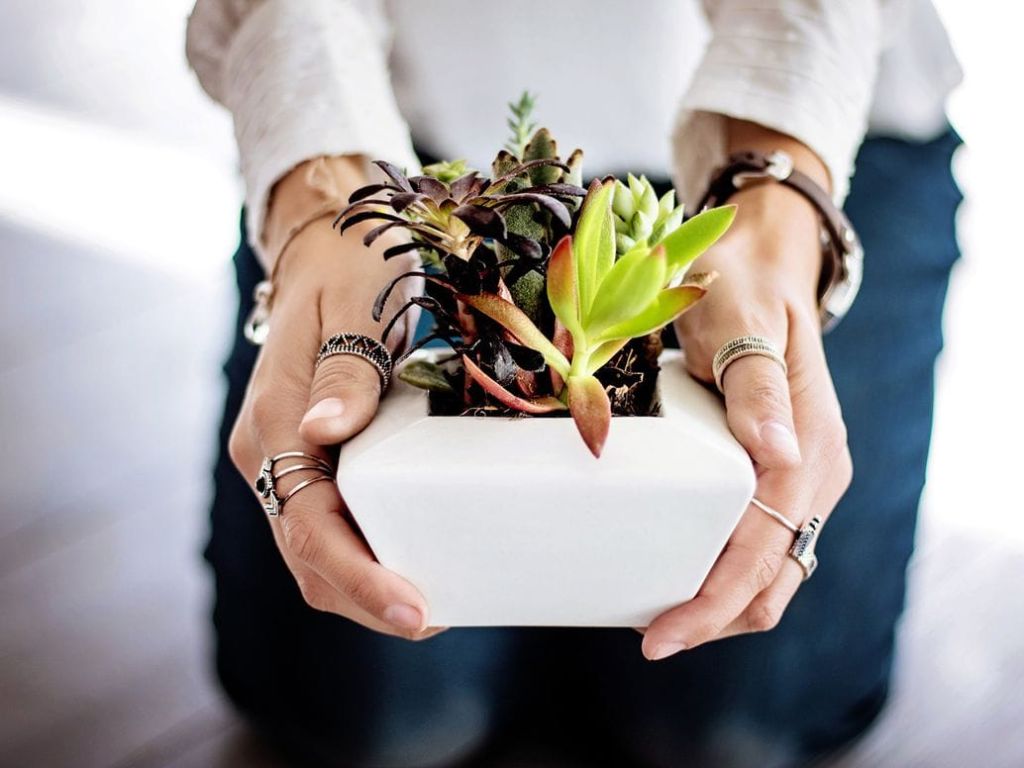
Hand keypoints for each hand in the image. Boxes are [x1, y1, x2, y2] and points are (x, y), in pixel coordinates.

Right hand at [228, 161, 440, 639]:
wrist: (326, 247)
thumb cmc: (347, 269)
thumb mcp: (353, 307)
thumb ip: (343, 373)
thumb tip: (324, 432)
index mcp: (273, 425)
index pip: (310, 528)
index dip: (362, 579)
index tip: (416, 612)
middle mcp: (270, 454)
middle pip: (310, 558)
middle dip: (367, 601)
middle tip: (437, 619)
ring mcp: (288, 460)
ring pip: (316, 552)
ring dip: (367, 588)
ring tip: (434, 605)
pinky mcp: (312, 459)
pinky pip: (331, 525)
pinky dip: (368, 557)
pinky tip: (414, 558)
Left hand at [642, 176, 852, 659]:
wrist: (759, 267)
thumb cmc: (742, 289)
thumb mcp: (741, 322)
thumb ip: (756, 385)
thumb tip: (777, 456)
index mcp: (809, 448)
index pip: (763, 549)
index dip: (714, 601)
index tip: (662, 634)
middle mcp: (813, 472)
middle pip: (771, 579)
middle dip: (714, 618)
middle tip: (651, 638)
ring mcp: (799, 476)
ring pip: (768, 571)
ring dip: (719, 604)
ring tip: (658, 617)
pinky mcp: (777, 474)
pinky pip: (757, 543)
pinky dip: (722, 573)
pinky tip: (678, 572)